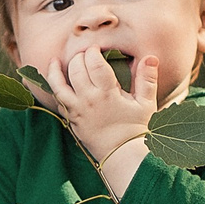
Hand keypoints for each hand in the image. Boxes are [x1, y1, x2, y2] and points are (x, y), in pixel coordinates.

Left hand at [37, 45, 160, 173]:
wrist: (121, 154)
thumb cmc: (135, 128)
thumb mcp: (146, 103)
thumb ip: (147, 79)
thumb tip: (150, 57)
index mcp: (107, 93)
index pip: (95, 64)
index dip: (93, 52)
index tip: (96, 49)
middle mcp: (89, 100)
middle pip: (76, 70)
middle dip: (79, 57)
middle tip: (85, 55)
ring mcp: (77, 110)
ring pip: (59, 85)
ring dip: (55, 71)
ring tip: (55, 61)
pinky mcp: (71, 119)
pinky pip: (57, 100)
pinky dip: (54, 89)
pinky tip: (56, 81)